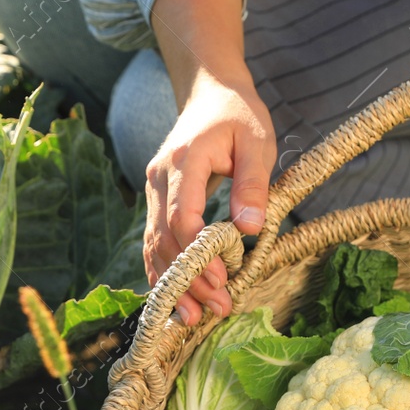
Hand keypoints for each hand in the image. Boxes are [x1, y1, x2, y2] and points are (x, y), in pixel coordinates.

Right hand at [145, 70, 275, 323]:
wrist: (210, 92)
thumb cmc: (238, 115)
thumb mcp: (257, 142)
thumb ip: (253, 184)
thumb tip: (249, 229)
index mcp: (184, 160)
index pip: (182, 216)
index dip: (200, 254)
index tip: (223, 280)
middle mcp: (158, 177)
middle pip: (165, 238)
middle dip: (189, 278)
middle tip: (216, 308)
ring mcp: (152, 189)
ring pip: (154, 245)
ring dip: (173, 283)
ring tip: (195, 317)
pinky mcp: (155, 200)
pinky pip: (154, 242)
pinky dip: (163, 272)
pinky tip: (175, 300)